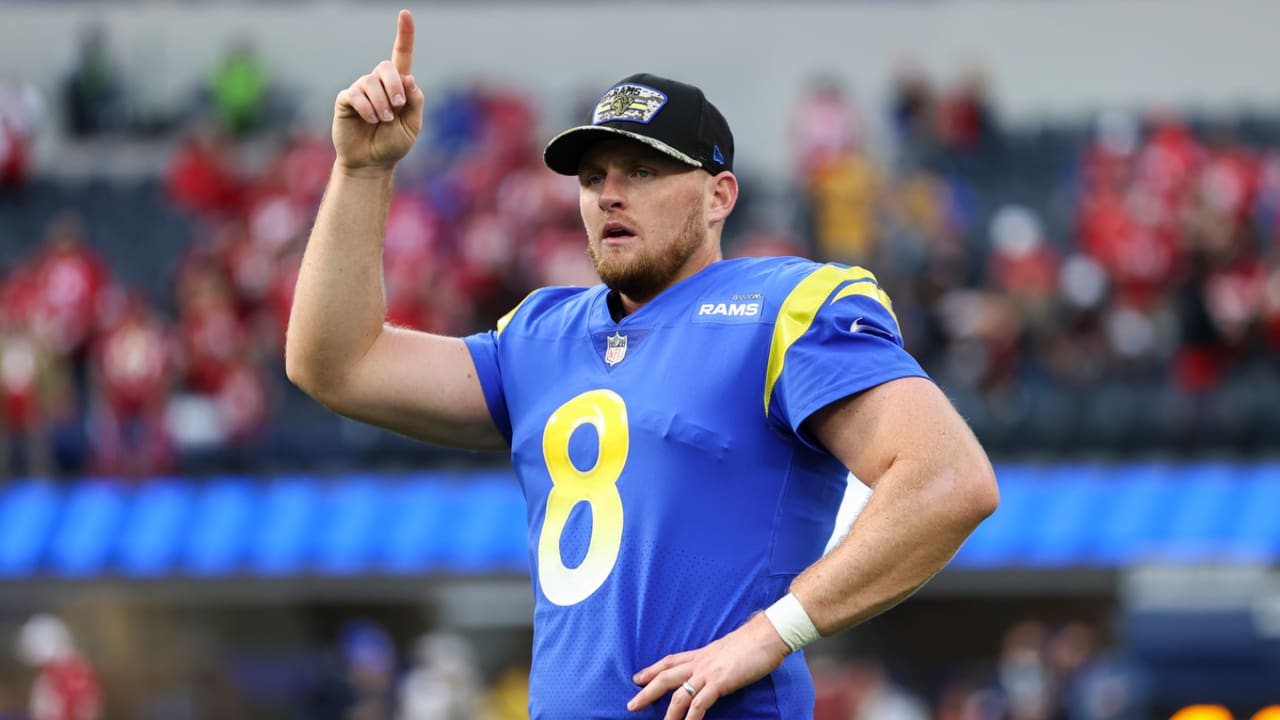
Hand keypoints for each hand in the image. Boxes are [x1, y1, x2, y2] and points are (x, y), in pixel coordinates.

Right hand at [332, 9, 424, 172]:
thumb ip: (415, 102)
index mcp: (399, 86)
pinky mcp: (346, 99)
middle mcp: (378, 83)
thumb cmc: (393, 144)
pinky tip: (370, 120)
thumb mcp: (412, 125)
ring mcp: (361, 89)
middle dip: (394, 86)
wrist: (372, 163)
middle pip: (386, 66)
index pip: (402, 55)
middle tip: (397, 107)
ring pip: (371, 82)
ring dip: (381, 103)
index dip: (405, 34)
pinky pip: (356, 94)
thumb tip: (409, 78)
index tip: (405, 13)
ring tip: (383, 121)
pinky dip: (367, 108)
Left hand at [627, 612, 789, 719]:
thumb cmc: (753, 642)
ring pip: (679, 694)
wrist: (767, 635)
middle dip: (647, 691)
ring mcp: (708, 673)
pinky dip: (691, 718)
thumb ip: (717, 660)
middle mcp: (700, 663)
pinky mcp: (720, 682)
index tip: (637, 677)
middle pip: (666, 677)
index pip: (670, 661)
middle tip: (632, 705)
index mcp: (701, 654)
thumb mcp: (727, 649)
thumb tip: (717, 668)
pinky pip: (700, 704)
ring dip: (668, 713)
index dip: (652, 669)